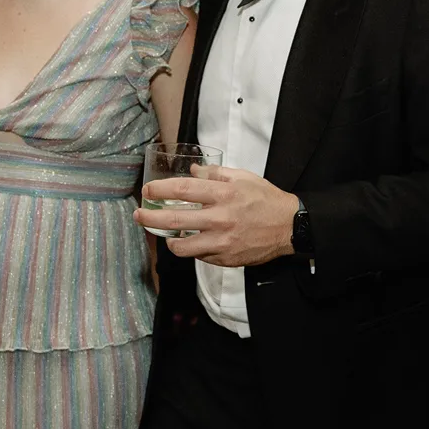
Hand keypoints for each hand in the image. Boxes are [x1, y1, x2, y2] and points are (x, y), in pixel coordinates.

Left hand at [141, 167, 296, 267]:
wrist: (289, 226)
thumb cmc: (266, 200)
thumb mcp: (243, 178)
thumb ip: (216, 174)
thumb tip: (192, 170)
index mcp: (223, 194)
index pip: (182, 191)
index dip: (160, 190)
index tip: (148, 190)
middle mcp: (220, 218)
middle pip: (175, 220)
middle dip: (150, 217)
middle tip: (139, 215)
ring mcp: (222, 242)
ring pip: (182, 246)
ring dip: (167, 241)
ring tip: (163, 235)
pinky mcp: (226, 258)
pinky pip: (199, 255)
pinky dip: (192, 249)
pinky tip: (191, 242)